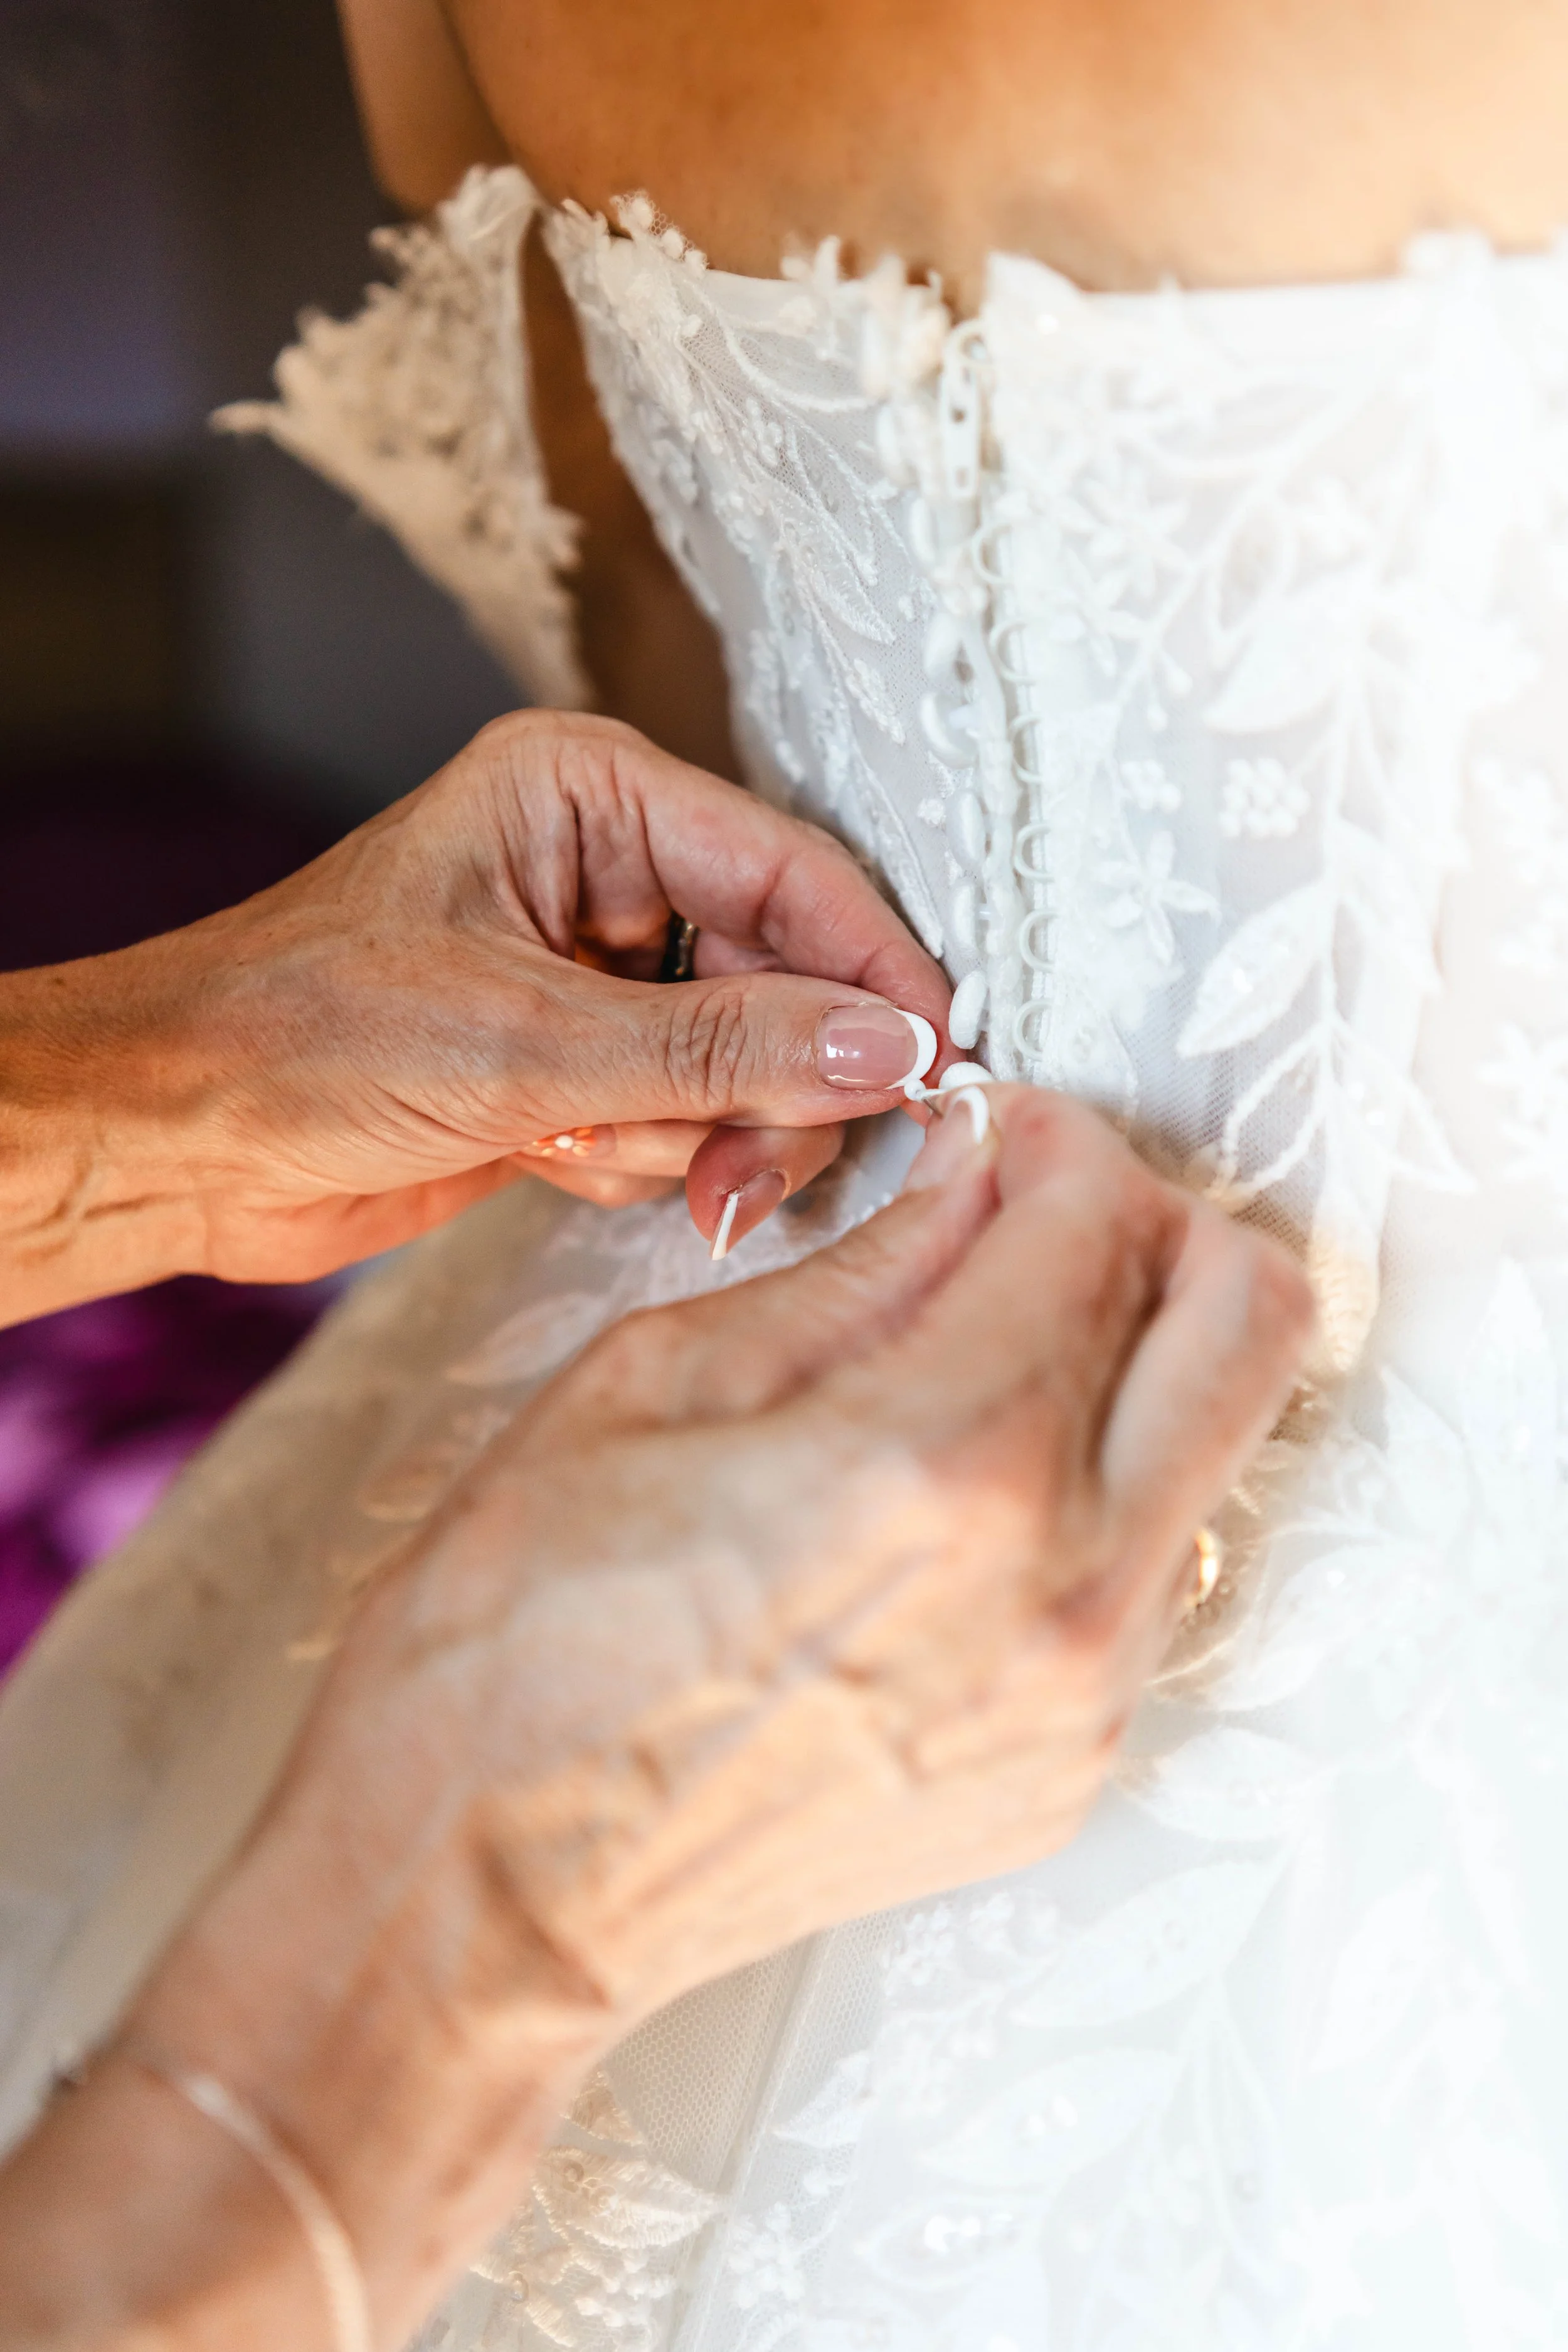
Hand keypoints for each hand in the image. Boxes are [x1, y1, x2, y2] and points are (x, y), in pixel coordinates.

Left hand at [0, 712, 949, 1321]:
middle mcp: (605, 869)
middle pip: (785, 975)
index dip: (874, 972)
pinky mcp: (582, 1063)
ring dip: (691, 1132)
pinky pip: (687, 1116)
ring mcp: (597, 972)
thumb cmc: (299, 1040)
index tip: (937, 1066)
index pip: (792, 871)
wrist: (173, 1142)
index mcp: (589, 795)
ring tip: (589, 1154)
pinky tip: (552, 1161)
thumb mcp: (527, 1042)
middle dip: (765, 1084)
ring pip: (745, 1060)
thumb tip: (892, 1048)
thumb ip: (724, 1046)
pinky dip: (642, 1158)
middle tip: (738, 1168)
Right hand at [42, 1087, 1310, 2345]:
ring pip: (1221, 1445)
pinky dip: (1098, 1483)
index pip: (1101, 1221)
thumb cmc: (515, 1641)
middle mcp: (1058, 1588)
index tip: (991, 1130)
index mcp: (941, 1463)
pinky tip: (965, 1482)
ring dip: (1138, 1353)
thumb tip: (971, 1169)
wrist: (483, 1894)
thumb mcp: (658, 1380)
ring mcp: (1084, 1699)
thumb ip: (862, 1264)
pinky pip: (1151, 1569)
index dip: (1051, 1136)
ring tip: (992, 1342)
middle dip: (1155, 1220)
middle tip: (1038, 1212)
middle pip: (1251, 1319)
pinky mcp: (1070, 1768)